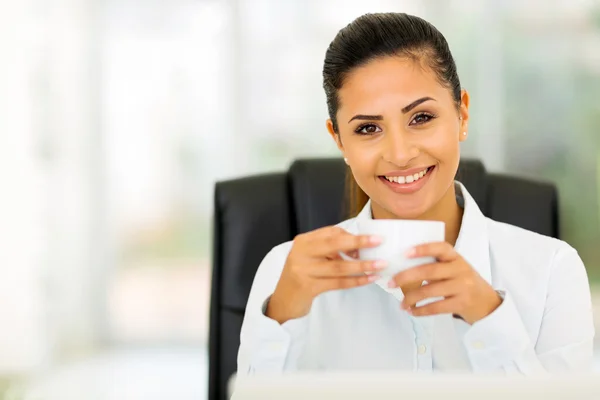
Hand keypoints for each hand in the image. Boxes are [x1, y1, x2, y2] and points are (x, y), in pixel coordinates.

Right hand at [267, 226, 386, 323]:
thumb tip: (358, 248)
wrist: (283, 302)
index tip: (370, 240)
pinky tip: (369, 279)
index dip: (351, 236)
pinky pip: (337, 282)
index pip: (331, 233)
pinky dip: (356, 280)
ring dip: (362, 265)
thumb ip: (329, 251)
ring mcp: (303, 270)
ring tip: (380, 265)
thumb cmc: (302, 277)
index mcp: (303, 242)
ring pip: (338, 266)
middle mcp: (301, 253)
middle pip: (334, 244)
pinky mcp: (308, 287)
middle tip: (379, 241)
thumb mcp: (311, 258)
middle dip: (359, 242)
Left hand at [390, 241, 501, 323]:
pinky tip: (413, 311)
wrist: (488, 303)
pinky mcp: (463, 303)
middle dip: (407, 276)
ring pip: (431, 290)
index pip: (441, 247)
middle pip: (430, 270)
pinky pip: (437, 307)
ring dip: (412, 298)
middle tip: (391, 282)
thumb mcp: (454, 269)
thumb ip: (436, 265)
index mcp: (456, 257)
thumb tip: (402, 268)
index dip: (423, 248)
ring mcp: (463, 286)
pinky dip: (421, 310)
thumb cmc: (463, 283)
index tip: (405, 252)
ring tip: (402, 303)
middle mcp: (461, 269)